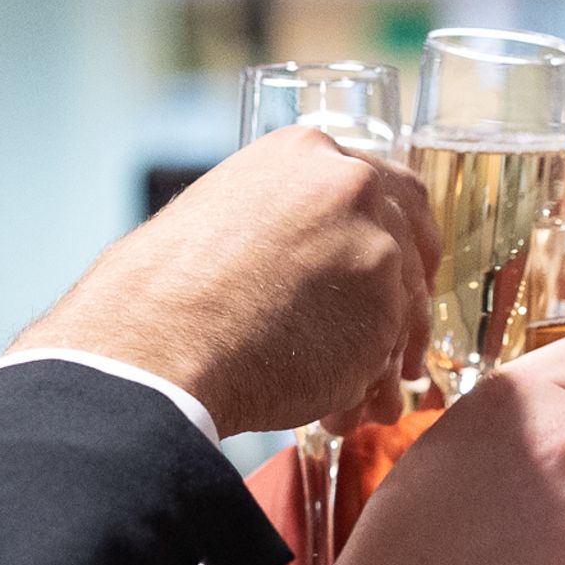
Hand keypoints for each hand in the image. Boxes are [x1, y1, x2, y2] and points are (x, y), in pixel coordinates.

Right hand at [13, 129, 433, 435]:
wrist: (154, 344)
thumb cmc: (159, 294)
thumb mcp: (222, 218)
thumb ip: (283, 226)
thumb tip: (309, 265)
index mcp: (305, 151)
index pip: (387, 186)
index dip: (401, 236)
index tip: (402, 271)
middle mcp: (349, 183)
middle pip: (410, 243)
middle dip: (407, 301)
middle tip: (400, 348)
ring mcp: (373, 242)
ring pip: (404, 305)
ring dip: (383, 358)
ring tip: (358, 400)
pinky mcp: (385, 306)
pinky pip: (390, 353)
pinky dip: (368, 387)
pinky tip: (340, 412)